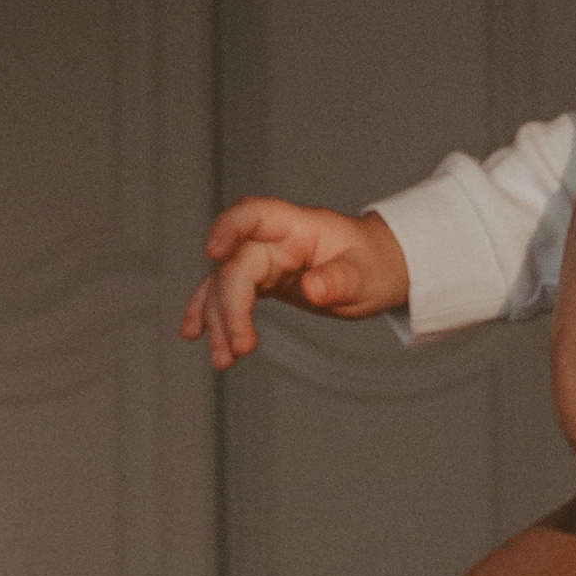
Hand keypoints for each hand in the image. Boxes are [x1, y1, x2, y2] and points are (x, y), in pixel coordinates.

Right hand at [182, 199, 409, 369]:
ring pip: (225, 285)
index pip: (255, 215)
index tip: (213, 255)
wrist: (379, 268)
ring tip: (223, 360)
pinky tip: (196, 335)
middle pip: (236, 265)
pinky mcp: (262, 281)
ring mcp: (265, 260)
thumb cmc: (374, 263)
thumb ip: (337, 281)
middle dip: (230, 307)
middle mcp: (275, 240)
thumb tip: (312, 289)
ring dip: (218, 321)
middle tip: (239, 348)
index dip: (229, 228)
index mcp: (299, 227)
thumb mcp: (365, 275)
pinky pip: (228, 295)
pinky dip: (212, 314)